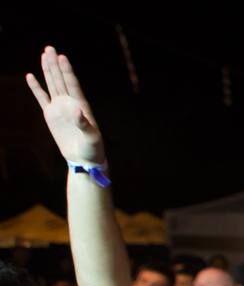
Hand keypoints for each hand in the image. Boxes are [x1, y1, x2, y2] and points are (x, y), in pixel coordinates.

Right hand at [25, 46, 106, 165]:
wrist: (84, 159)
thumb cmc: (92, 148)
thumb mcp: (91, 137)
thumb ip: (83, 123)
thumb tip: (75, 109)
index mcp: (81, 105)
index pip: (72, 84)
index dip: (67, 70)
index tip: (62, 57)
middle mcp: (70, 103)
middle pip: (60, 79)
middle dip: (55, 64)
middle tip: (49, 48)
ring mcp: (60, 107)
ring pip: (52, 84)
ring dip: (47, 70)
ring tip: (44, 55)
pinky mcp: (51, 115)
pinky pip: (41, 98)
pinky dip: (36, 88)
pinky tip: (30, 76)